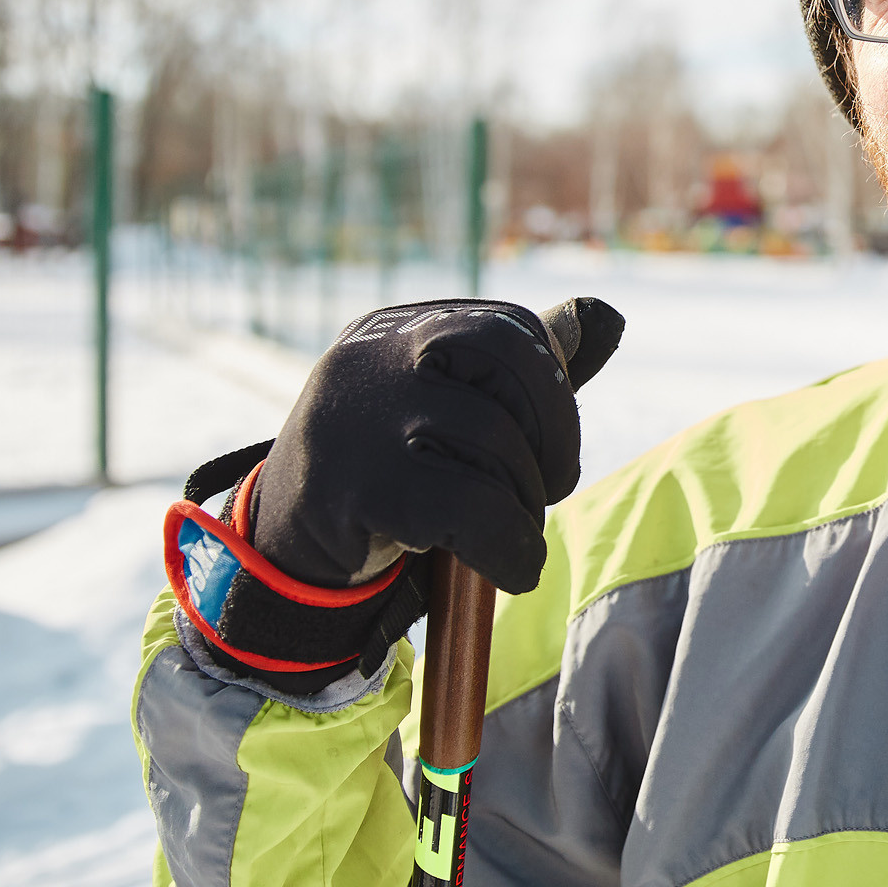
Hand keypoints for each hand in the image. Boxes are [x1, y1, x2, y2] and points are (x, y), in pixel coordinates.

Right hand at [252, 296, 624, 593]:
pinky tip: (514, 569)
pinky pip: (472, 508)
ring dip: (525, 502)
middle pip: (509, 362)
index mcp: (393, 331)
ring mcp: (359, 419)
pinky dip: (511, 546)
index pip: (508, 327)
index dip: (553, 388)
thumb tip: (603, 317)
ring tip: (513, 533)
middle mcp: (371, 359)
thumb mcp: (441, 408)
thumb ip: (519, 368)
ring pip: (494, 440)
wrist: (284, 555)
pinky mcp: (359, 487)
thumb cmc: (385, 475)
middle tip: (550, 486)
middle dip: (554, 431)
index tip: (548, 445)